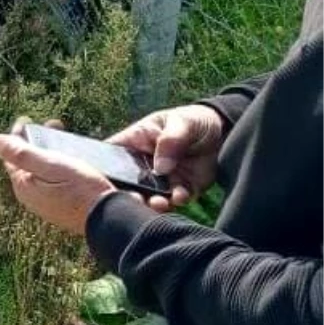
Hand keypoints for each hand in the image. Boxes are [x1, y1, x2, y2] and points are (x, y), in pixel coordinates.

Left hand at [0, 122, 116, 236]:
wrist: (110, 218)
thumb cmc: (81, 190)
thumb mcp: (51, 165)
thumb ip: (21, 154)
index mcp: (24, 186)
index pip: (12, 155)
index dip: (17, 134)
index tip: (27, 119)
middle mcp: (32, 196)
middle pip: (27, 162)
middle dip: (35, 140)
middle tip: (51, 125)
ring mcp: (47, 202)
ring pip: (41, 170)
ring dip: (48, 151)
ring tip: (63, 138)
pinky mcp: (63, 205)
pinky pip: (54, 180)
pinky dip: (58, 164)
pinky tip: (72, 158)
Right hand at [107, 103, 223, 210]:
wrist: (223, 134)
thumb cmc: (191, 121)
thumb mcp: (181, 123)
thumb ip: (170, 141)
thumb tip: (160, 167)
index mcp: (133, 145)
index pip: (108, 159)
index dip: (102, 172)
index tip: (105, 183)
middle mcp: (142, 167)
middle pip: (125, 185)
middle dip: (129, 195)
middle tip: (135, 198)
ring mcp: (161, 181)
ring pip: (148, 198)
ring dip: (152, 203)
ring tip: (159, 202)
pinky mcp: (180, 191)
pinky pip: (174, 202)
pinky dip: (176, 201)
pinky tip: (181, 195)